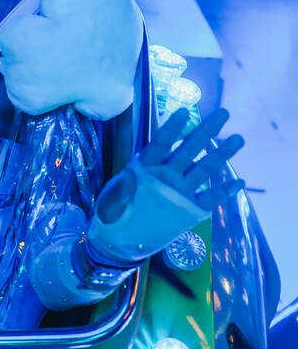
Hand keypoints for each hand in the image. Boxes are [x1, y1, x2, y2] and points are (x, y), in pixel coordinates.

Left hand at [98, 108, 244, 221]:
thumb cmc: (112, 213)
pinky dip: (224, 191)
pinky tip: (239, 182)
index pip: (160, 143)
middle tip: (223, 112)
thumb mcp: (110, 202)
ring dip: (220, 155)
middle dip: (205, 131)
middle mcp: (166, 174)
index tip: (183, 112)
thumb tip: (129, 176)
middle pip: (188, 149)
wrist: (120, 236)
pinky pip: (209, 198)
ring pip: (203, 169)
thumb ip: (120, 191)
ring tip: (238, 139)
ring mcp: (179, 189)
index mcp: (145, 167)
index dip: (171, 128)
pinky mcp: (188, 207)